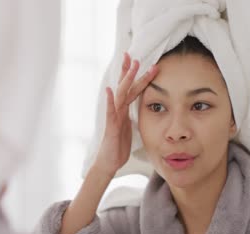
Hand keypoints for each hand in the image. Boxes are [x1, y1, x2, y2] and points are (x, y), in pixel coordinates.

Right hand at [93, 53, 158, 176]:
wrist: (109, 163)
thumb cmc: (118, 146)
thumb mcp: (128, 127)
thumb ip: (130, 115)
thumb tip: (138, 108)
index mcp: (123, 110)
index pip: (130, 89)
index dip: (135, 75)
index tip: (140, 61)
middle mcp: (118, 110)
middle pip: (124, 87)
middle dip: (130, 71)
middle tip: (135, 56)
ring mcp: (113, 117)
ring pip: (120, 95)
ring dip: (125, 80)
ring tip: (129, 67)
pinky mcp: (111, 127)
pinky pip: (110, 112)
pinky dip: (110, 101)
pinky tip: (109, 90)